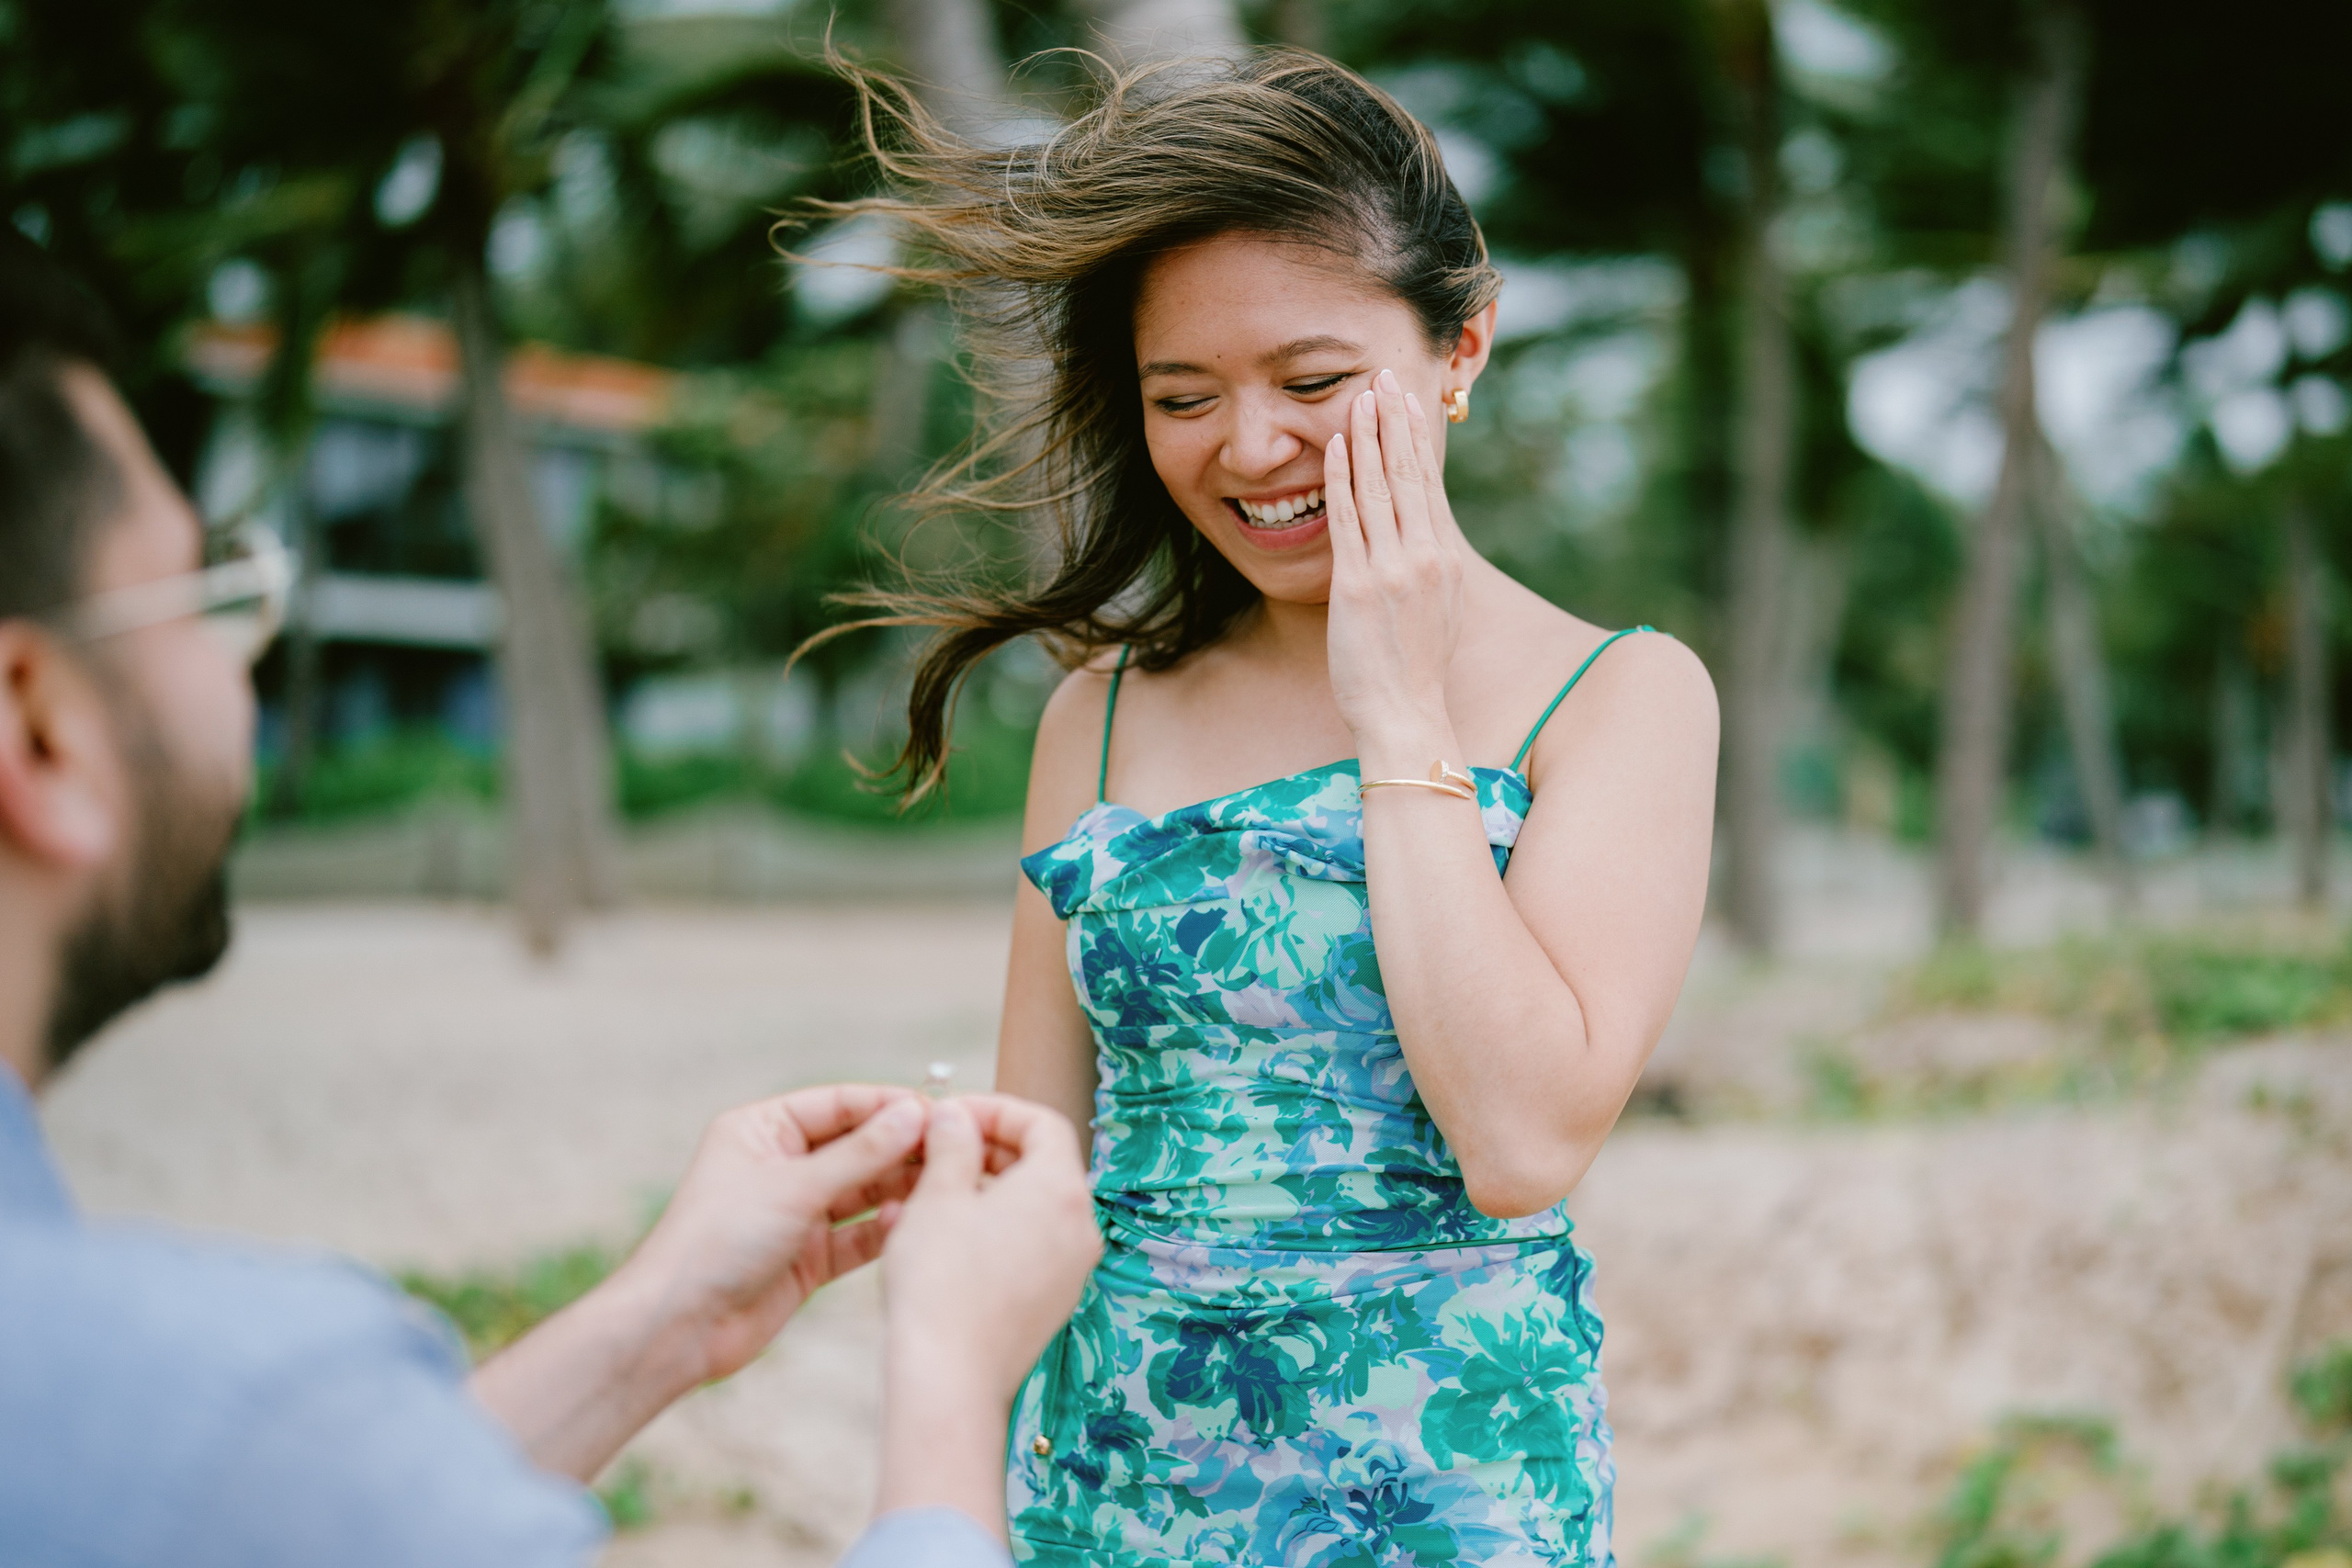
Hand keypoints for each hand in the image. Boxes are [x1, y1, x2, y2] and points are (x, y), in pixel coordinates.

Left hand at [616, 1084, 930, 1384]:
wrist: (678, 1328)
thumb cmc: (716, 1243)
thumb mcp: (793, 1188)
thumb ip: (860, 1154)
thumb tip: (914, 1113)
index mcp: (762, 1130)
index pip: (839, 1105)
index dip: (889, 1106)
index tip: (941, 1112)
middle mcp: (781, 1166)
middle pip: (857, 1146)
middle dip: (902, 1148)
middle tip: (958, 1150)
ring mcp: (797, 1212)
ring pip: (863, 1191)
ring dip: (899, 1189)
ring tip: (946, 1186)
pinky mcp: (809, 1257)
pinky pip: (858, 1235)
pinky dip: (884, 1231)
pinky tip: (912, 1225)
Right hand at [874, 1094, 1099, 1535]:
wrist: (949, 1381)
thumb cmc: (940, 1282)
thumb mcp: (938, 1196)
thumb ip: (952, 1143)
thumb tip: (955, 1115)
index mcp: (1061, 1189)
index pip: (1042, 1123)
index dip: (994, 1109)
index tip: (950, 1115)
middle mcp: (1080, 1227)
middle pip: (1039, 1165)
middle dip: (983, 1151)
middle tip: (933, 1151)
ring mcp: (1071, 1270)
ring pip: (1028, 1209)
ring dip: (979, 1193)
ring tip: (922, 1199)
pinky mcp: (1052, 1303)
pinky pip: (1026, 1248)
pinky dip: (989, 1232)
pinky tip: (937, 1242)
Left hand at [1323, 367, 1467, 765]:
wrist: (1405, 712)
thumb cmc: (1415, 668)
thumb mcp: (1437, 608)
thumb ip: (1429, 565)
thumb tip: (1418, 532)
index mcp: (1445, 559)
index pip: (1429, 483)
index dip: (1417, 438)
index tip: (1408, 399)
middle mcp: (1425, 556)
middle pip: (1409, 474)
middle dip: (1396, 421)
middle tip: (1386, 375)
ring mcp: (1393, 569)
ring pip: (1380, 488)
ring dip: (1370, 437)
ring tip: (1362, 395)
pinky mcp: (1359, 585)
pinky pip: (1349, 520)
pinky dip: (1343, 478)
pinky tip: (1336, 446)